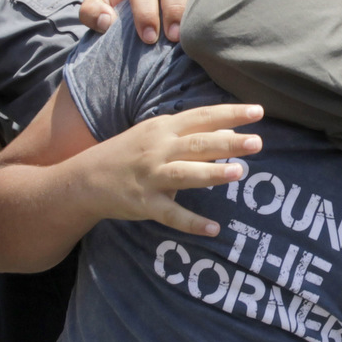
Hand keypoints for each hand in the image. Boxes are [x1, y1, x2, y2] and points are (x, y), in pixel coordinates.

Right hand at [86, 103, 263, 235]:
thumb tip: (230, 131)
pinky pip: (170, 214)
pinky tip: (213, 229)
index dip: (230, 114)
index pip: (201, 117)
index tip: (257, 112)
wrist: (84, 179)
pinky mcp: (144, 203)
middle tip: (256, 142)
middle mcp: (158, 149)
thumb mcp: (155, 136)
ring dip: (212, 173)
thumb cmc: (127, 154)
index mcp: (163, 129)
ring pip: (185, 174)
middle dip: (228, 143)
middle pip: (197, 144)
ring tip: (239, 172)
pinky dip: (191, 222)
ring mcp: (150, 177)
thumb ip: (190, 134)